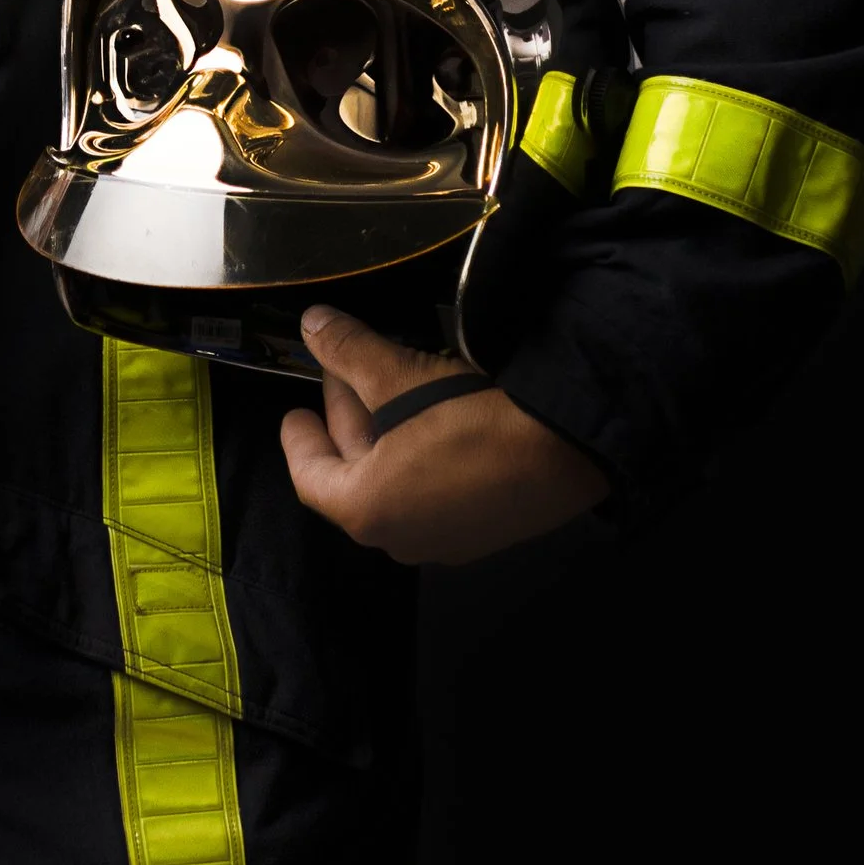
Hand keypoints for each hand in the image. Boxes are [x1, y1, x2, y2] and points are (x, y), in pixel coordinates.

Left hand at [278, 305, 608, 563]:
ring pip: (395, 482)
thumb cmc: (469, 419)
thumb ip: (347, 350)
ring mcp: (445, 540)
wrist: (568, 451)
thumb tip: (311, 324)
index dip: (298, 439)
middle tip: (344, 370)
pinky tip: (432, 417)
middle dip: (346, 418)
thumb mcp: (400, 375)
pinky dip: (419, 456)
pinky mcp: (484, 530)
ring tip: (387, 382)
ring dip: (384, 434)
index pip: (310, 476)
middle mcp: (400, 537)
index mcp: (366, 509)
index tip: (294, 414)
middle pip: (354, 474)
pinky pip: (433, 492)